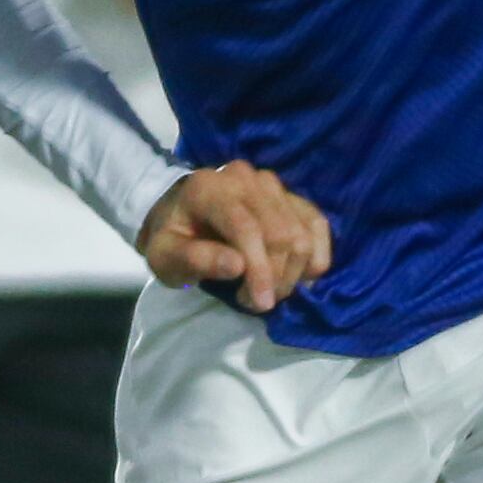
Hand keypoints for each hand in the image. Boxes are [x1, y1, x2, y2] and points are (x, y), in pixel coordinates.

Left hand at [137, 160, 330, 316]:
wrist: (180, 213)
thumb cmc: (171, 239)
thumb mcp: (165, 257)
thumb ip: (195, 260)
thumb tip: (237, 266)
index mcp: (209, 189)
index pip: (246, 228)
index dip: (259, 270)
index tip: (261, 304)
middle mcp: (244, 178)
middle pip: (280, 232)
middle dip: (276, 276)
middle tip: (258, 302)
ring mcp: (271, 183)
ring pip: (302, 231)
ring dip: (294, 271)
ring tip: (270, 291)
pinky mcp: (290, 194)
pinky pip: (317, 224)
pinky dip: (316, 255)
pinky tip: (301, 277)